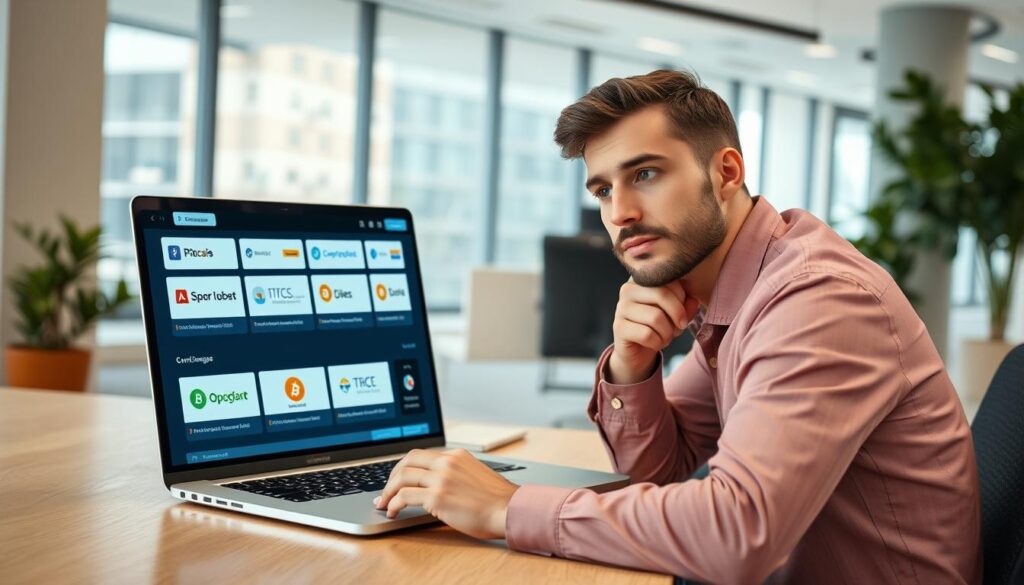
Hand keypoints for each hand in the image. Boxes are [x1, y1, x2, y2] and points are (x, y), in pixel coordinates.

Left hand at [373, 448, 519, 538]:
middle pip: (407, 461)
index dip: (404, 467)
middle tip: (386, 490)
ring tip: (384, 503)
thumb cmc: (496, 499)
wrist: (508, 510)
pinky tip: (392, 511)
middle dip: (392, 476)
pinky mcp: (437, 497)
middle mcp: (447, 463)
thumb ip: (456, 473)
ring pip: (402, 478)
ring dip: (388, 491)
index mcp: (456, 455)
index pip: (421, 455)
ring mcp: (441, 479)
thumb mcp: (476, 474)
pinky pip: (405, 497)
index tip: (397, 478)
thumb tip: (437, 483)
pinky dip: (393, 504)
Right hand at [608, 278, 699, 383]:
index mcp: (643, 279)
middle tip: (680, 327)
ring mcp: (621, 307)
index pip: (669, 280)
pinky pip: (646, 334)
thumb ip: (687, 306)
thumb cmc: (658, 326)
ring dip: (667, 333)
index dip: (682, 299)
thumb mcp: (676, 314)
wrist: (637, 351)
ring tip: (666, 337)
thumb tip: (694, 301)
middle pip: (662, 294)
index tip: (682, 314)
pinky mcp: (618, 327)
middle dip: (677, 315)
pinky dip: (657, 343)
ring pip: (656, 317)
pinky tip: (655, 343)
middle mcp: (628, 289)